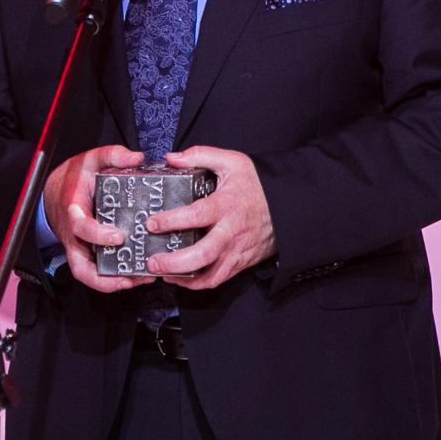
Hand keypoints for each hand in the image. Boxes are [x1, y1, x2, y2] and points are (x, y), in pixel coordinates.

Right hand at [41, 144, 152, 293]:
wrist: (55, 190)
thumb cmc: (75, 176)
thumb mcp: (91, 159)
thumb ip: (113, 155)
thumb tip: (138, 157)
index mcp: (73, 210)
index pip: (80, 227)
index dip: (97, 235)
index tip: (118, 237)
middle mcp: (74, 235)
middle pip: (80, 265)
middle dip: (104, 277)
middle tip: (133, 276)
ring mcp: (79, 246)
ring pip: (88, 275)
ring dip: (112, 283)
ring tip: (140, 280)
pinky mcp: (86, 252)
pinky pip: (95, 272)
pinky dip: (112, 279)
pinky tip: (136, 277)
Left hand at [144, 145, 275, 289]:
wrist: (289, 206)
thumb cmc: (258, 184)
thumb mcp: (232, 162)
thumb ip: (200, 156)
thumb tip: (171, 158)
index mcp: (226, 205)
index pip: (196, 216)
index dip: (171, 221)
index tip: (151, 223)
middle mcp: (231, 232)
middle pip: (203, 254)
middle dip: (175, 262)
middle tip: (153, 261)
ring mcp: (236, 250)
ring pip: (211, 274)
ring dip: (184, 278)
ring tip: (162, 273)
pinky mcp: (240, 262)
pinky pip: (218, 280)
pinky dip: (198, 284)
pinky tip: (180, 278)